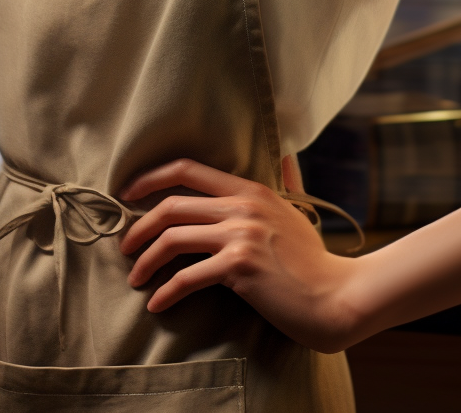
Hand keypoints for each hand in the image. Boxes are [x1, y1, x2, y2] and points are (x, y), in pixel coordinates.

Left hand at [118, 158, 359, 351]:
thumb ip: (288, 181)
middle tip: (125, 247)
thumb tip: (288, 155)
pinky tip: (157, 304)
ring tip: (135, 279)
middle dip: (139, 227)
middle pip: (171, 205)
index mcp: (250, 189)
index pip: (188, 169)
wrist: (336, 296)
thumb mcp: (298, 211)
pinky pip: (188, 277)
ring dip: (145, 261)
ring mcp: (240, 235)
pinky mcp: (240, 267)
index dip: (151, 178)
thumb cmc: (314, 261)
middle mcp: (242, 205)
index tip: (128, 194)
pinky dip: (166, 292)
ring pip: (172, 239)